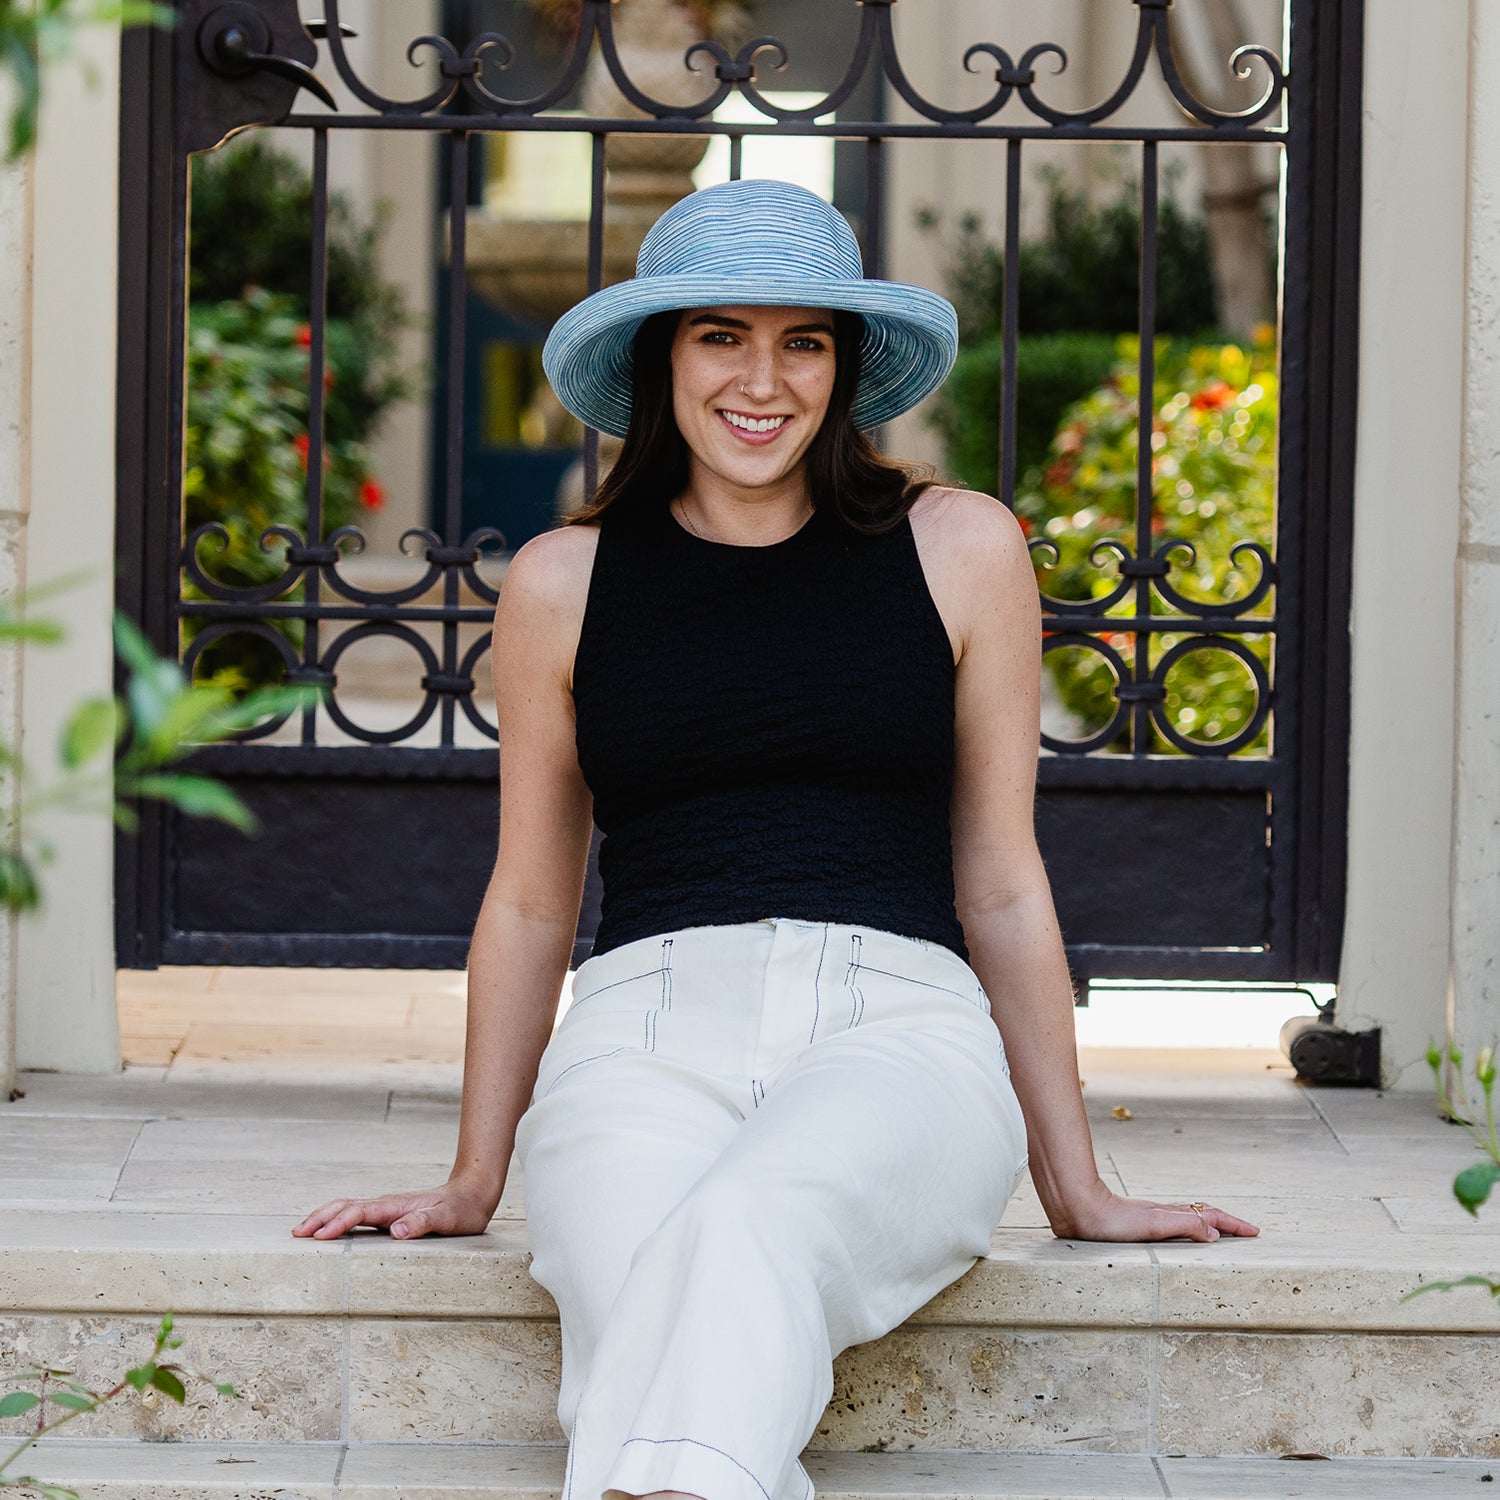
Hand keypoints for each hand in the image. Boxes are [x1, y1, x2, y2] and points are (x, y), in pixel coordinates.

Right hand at [292, 1178, 497, 1240]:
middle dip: (320, 1218)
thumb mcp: (447, 1219)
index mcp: (395, 1206)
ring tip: (303, 1232)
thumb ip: (423, 1223)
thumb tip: (396, 1231)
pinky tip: (331, 1230)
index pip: (359, 1212)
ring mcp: (387, 1209)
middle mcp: (387, 1205)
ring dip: (325, 1217)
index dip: (338, 1224)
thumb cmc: (461, 1210)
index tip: (319, 1237)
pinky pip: (357, 1215)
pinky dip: (338, 1220)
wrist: (472, 1194)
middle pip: (345, 1206)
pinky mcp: (390, 1215)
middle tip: (296, 1234)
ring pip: (348, 1209)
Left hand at [1051, 1180, 1259, 1243]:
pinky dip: (1189, 1226)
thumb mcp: (1153, 1226)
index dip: (1233, 1225)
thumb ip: (1184, 1227)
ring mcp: (1152, 1218)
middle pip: (1202, 1214)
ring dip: (1209, 1224)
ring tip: (1222, 1233)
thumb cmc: (1113, 1222)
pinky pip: (1174, 1223)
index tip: (1255, 1232)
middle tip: (1246, 1232)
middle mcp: (1164, 1215)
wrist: (1079, 1210)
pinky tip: (1181, 1233)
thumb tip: (1214, 1233)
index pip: (1210, 1218)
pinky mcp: (1139, 1224)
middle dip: (1227, 1223)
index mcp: (1171, 1216)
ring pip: (1188, 1218)